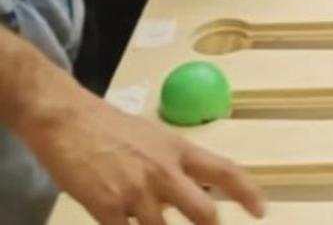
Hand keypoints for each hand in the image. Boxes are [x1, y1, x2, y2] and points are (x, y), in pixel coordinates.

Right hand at [18, 84, 264, 224]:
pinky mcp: (107, 209)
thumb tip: (191, 193)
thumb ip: (174, 165)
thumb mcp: (154, 138)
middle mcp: (164, 172)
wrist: (67, 120)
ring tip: (154, 223)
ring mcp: (136, 192)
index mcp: (179, 150)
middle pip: (203, 213)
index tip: (262, 211)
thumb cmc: (110, 128)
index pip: (225, 171)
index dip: (247, 193)